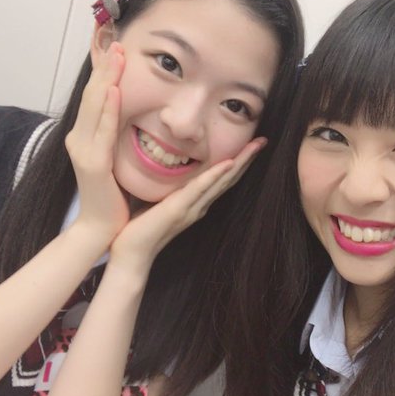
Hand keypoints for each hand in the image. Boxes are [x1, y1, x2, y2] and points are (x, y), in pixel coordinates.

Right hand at [65, 42, 129, 242]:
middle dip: (106, 68)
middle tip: (117, 42)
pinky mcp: (93, 164)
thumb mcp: (112, 157)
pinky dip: (108, 110)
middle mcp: (80, 138)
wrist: (100, 227)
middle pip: (94, 95)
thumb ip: (114, 135)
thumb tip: (127, 113)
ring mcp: (84, 150)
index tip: (118, 50)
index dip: (105, 72)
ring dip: (107, 79)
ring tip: (116, 56)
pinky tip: (115, 91)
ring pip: (96, 107)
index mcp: (86, 136)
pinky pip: (103, 132)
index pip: (96, 97)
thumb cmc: (111, 194)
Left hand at [109, 137, 267, 276]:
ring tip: (255, 146)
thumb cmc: (138, 228)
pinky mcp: (179, 209)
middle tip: (263, 140)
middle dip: (247, 159)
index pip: (220, 179)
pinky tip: (229, 163)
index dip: (237, 162)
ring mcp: (192, 208)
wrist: (131, 254)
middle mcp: (199, 205)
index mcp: (195, 202)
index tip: (250, 144)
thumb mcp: (155, 200)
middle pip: (229, 178)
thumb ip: (165, 186)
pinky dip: (216, 176)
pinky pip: (200, 189)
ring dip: (240, 162)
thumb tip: (162, 164)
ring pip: (221, 181)